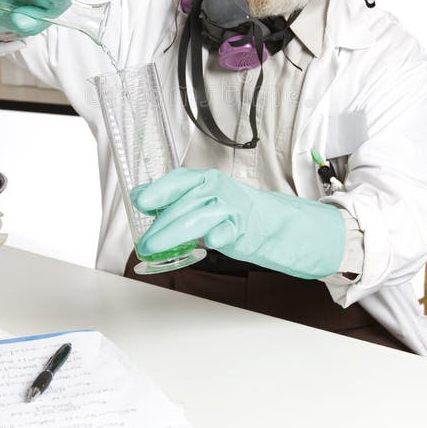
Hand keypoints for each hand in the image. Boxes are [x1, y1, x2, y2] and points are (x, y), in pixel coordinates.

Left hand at [131, 168, 344, 278]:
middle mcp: (220, 191)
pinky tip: (207, 241)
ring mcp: (234, 209)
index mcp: (208, 181)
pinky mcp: (247, 229)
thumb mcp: (209, 203)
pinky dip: (217, 235)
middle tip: (145, 242)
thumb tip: (144, 201)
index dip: (159, 190)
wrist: (286, 224)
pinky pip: (229, 231)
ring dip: (175, 232)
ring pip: (200, 216)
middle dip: (161, 223)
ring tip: (157, 247)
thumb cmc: (241, 213)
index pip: (179, 181)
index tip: (140, 200)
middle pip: (185, 203)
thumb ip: (180, 203)